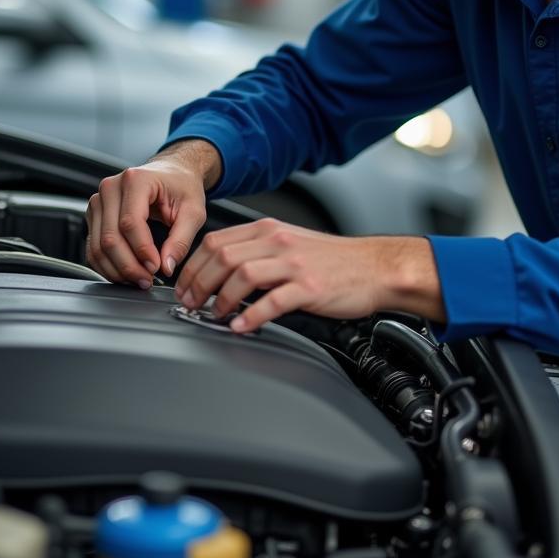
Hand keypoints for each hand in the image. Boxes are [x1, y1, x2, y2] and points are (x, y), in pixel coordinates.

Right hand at [86, 140, 220, 286]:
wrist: (172, 173)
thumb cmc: (182, 186)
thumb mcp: (193, 211)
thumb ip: (182, 240)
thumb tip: (166, 267)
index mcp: (136, 180)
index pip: (130, 223)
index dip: (142, 250)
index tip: (156, 267)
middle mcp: (111, 188)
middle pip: (110, 237)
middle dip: (129, 265)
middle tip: (148, 279)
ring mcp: (99, 201)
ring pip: (98, 246)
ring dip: (117, 270)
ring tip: (139, 279)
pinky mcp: (95, 215)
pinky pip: (93, 247)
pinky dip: (107, 266)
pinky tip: (126, 273)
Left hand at [173, 219, 444, 332]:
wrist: (375, 267)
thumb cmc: (334, 261)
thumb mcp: (290, 243)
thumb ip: (258, 252)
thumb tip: (222, 271)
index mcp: (269, 230)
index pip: (215, 241)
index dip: (192, 265)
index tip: (183, 285)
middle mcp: (278, 241)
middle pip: (222, 257)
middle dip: (198, 283)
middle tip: (190, 304)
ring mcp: (294, 264)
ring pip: (241, 275)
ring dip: (220, 299)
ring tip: (214, 315)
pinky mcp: (310, 288)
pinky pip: (272, 302)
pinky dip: (250, 316)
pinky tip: (241, 327)